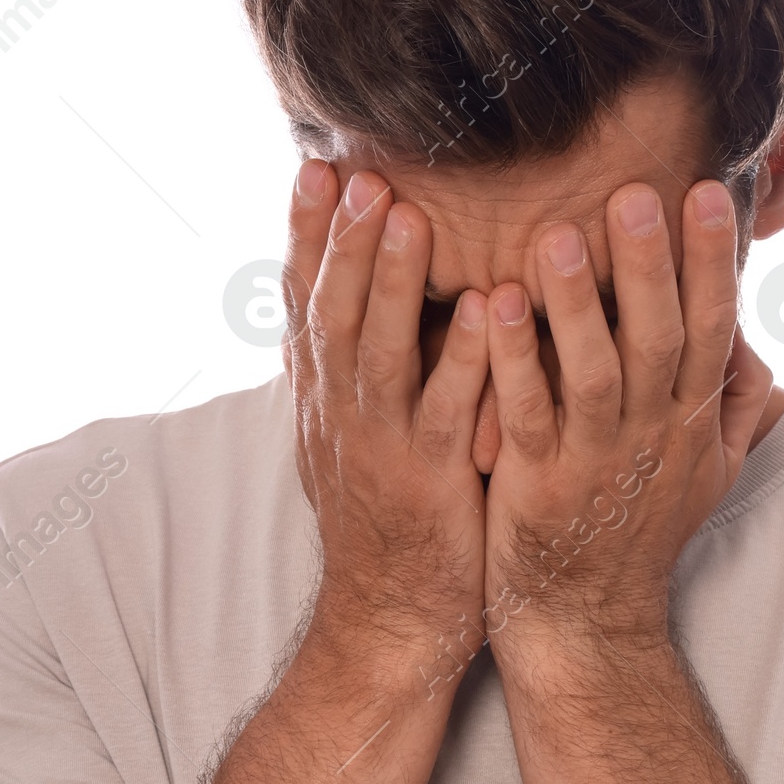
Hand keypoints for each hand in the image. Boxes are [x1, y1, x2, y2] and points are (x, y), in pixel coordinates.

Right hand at [282, 160, 489, 660]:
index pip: (306, 301)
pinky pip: (446, 412)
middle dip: (342, 240)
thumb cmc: (386, 516)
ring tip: (406, 217)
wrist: (392, 616)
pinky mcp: (431, 482)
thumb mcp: (347, 434)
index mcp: (326, 396)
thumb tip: (331, 294)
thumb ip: (346, 366)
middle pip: (333, 312)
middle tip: (357, 172)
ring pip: (378, 354)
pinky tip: (479, 312)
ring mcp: (384, 447)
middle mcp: (343, 413)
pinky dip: (460, 360)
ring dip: (389, 284)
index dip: (305, 235)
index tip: (315, 166)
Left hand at [480, 177, 771, 659]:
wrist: (585, 619)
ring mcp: (593, 461)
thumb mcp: (708, 474)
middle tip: (637, 193)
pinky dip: (512, 360)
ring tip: (558, 236)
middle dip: (651, 266)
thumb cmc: (640, 530)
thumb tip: (752, 340)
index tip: (709, 192)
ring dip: (577, 305)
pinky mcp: (536, 483)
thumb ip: (732, 405)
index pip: (711, 328)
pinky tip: (493, 305)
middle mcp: (650, 436)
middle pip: (658, 340)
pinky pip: (526, 413)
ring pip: (593, 373)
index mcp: (689, 421)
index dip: (711, 262)